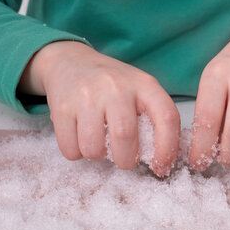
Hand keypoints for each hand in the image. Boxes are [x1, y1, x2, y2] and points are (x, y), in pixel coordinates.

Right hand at [18, 41, 179, 175]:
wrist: (70, 62)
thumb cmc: (112, 85)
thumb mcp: (139, 90)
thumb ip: (153, 118)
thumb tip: (161, 161)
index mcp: (144, 84)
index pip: (167, 118)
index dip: (167, 149)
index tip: (161, 167)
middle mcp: (116, 86)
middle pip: (125, 137)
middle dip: (126, 160)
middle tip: (123, 159)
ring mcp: (86, 95)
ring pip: (94, 149)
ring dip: (98, 157)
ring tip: (99, 143)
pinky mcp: (61, 107)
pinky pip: (70, 149)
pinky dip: (76, 152)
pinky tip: (80, 137)